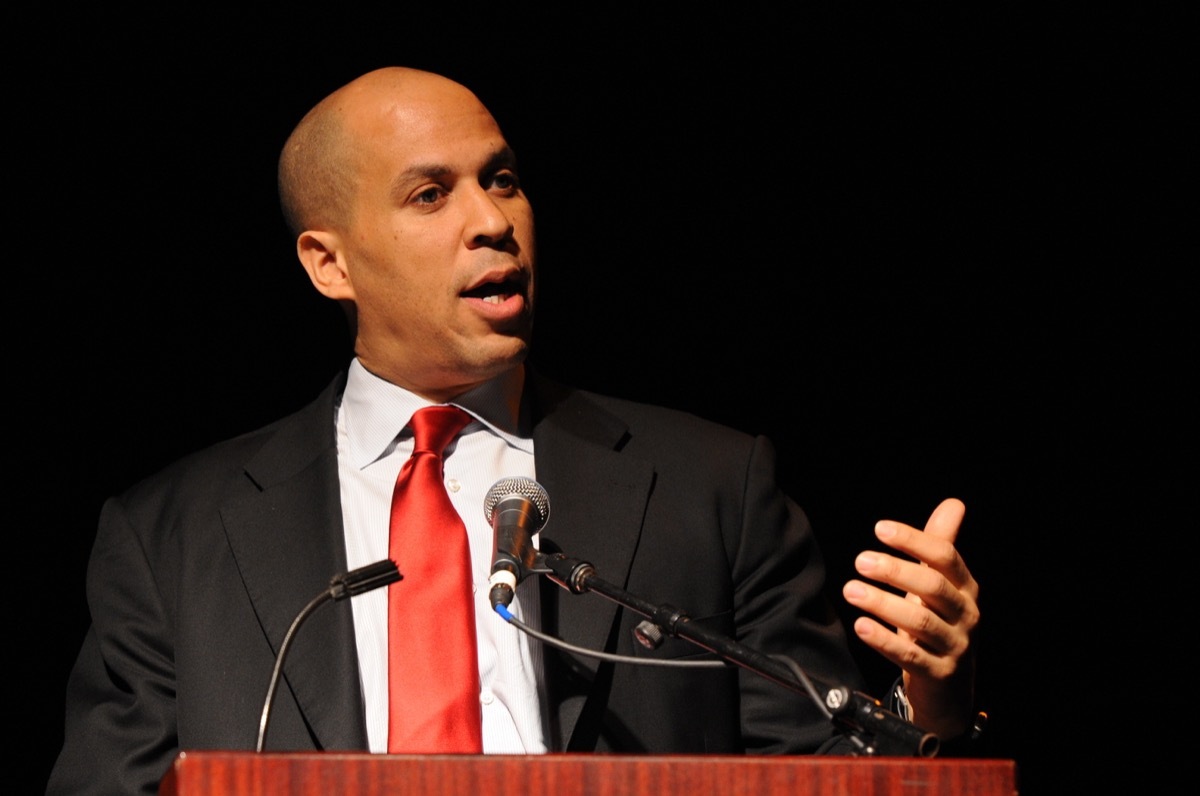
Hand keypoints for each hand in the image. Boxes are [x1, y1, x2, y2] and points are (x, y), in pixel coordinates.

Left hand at [841, 498, 978, 739]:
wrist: (950, 691)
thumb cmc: (940, 627)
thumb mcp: (941, 586)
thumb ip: (941, 545)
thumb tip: (954, 504)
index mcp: (966, 588)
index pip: (945, 556)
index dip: (914, 540)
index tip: (880, 528)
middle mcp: (966, 615)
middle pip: (933, 586)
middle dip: (895, 570)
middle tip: (860, 560)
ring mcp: (955, 646)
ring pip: (920, 620)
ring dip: (882, 603)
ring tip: (851, 590)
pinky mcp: (939, 674)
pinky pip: (910, 655)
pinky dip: (884, 639)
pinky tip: (861, 626)